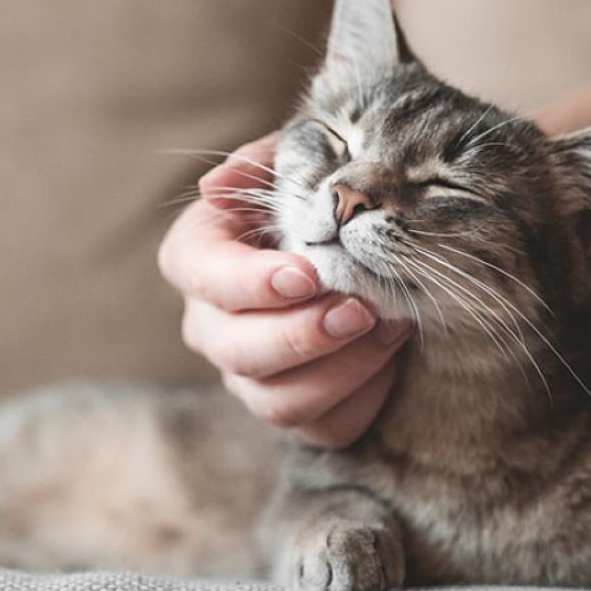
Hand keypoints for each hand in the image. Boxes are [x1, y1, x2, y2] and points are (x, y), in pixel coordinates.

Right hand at [158, 133, 411, 447]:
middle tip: (360, 309)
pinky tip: (392, 359)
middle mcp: (211, 324)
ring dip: (340, 370)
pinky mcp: (294, 409)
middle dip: (301, 335)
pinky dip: (362, 398)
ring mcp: (248, 375)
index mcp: (197, 257)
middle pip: (235, 351)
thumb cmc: (314, 194)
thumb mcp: (291, 162)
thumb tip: (213, 187)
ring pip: (276, 402)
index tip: (307, 274)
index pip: (200, 276)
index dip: (248, 282)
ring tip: (390, 327)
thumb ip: (259, 162)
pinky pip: (323, 428)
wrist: (362, 240)